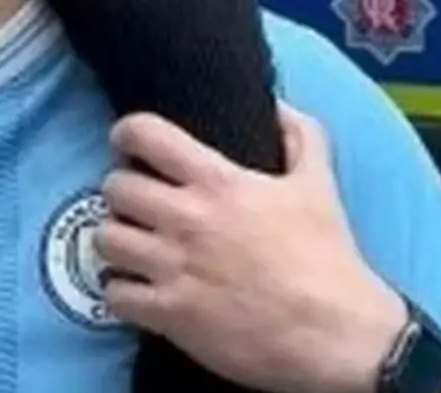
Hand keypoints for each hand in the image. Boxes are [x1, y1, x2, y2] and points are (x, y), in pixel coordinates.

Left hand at [99, 105, 406, 392]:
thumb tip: (277, 106)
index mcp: (219, 183)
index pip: (146, 135)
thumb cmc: (327, 258)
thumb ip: (300, 136)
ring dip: (116, 241)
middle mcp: (187, 219)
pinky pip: (113, 294)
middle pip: (115, 188)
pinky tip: (138, 290)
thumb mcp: (319, 184)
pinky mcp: (168, 314)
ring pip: (105, 239)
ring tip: (133, 247)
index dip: (127, 134)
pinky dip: (120, 292)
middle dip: (122, 192)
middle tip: (138, 204)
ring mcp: (173, 268)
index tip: (127, 144)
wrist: (335, 334)